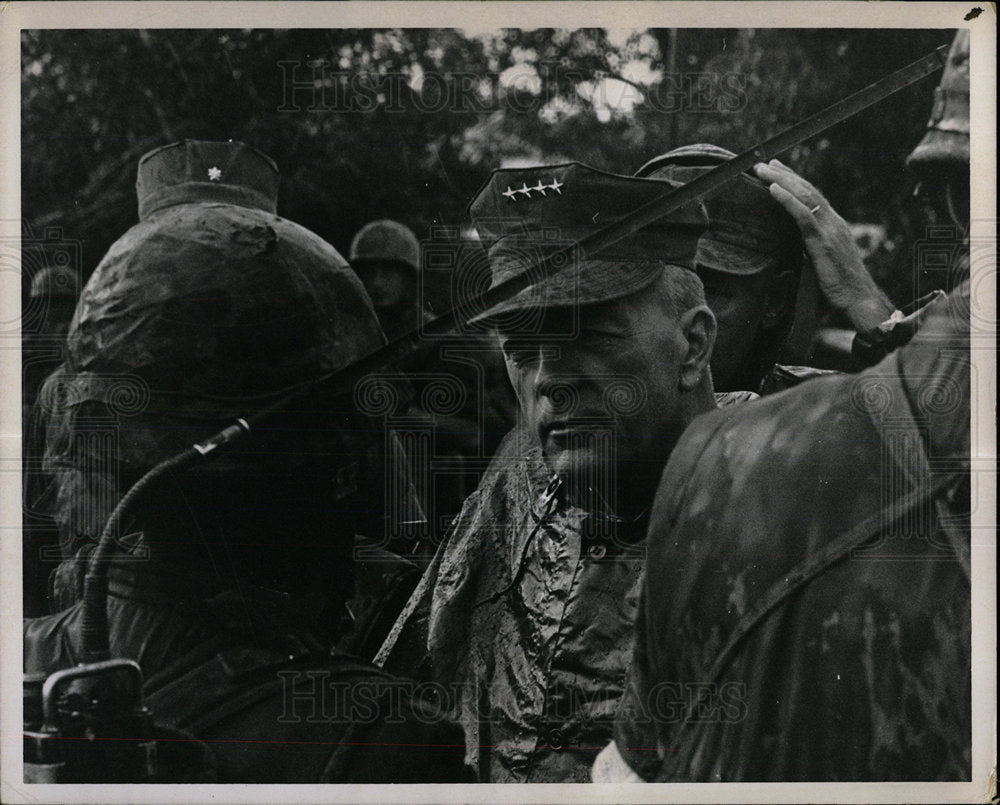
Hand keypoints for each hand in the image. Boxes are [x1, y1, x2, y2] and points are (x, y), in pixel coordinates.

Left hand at [754, 159, 894, 333]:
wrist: (859, 301)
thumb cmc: (841, 289)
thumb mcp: (823, 264)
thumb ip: (811, 251)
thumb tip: (795, 250)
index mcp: (834, 226)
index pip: (813, 198)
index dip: (795, 182)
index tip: (778, 171)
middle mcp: (833, 223)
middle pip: (807, 191)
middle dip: (785, 175)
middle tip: (765, 163)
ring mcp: (830, 230)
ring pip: (805, 197)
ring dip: (782, 181)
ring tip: (763, 169)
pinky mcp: (823, 242)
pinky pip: (803, 216)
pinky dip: (787, 200)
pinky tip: (773, 189)